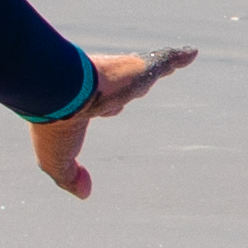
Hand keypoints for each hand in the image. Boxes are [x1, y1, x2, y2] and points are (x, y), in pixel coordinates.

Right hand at [31, 44, 195, 198]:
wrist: (58, 94)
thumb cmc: (56, 126)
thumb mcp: (56, 160)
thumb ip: (69, 177)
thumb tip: (85, 193)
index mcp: (86, 104)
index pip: (103, 105)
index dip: (110, 107)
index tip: (114, 108)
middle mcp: (105, 88)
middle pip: (125, 86)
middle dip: (132, 82)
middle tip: (142, 83)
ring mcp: (123, 76)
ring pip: (145, 70)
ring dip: (158, 66)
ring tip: (172, 63)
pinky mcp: (139, 67)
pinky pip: (164, 60)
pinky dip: (178, 57)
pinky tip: (192, 54)